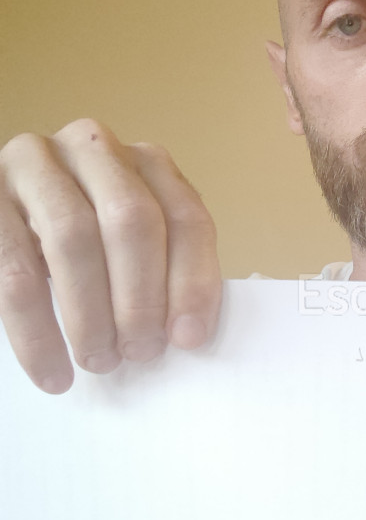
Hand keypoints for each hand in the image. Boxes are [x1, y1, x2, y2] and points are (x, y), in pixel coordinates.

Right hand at [0, 119, 220, 392]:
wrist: (10, 226)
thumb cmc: (87, 248)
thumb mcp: (131, 248)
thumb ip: (163, 271)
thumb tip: (186, 334)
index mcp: (146, 161)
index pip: (185, 216)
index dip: (193, 281)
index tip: (188, 339)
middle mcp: (92, 148)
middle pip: (131, 219)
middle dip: (140, 297)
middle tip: (140, 353)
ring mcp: (33, 165)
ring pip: (72, 237)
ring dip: (90, 313)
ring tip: (100, 360)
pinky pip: (13, 271)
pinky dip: (36, 331)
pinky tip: (52, 371)